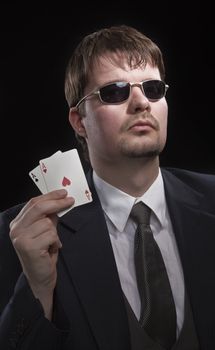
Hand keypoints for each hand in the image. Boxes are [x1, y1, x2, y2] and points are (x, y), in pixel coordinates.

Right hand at [9, 189, 73, 317]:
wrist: (40, 278)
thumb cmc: (43, 254)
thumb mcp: (44, 232)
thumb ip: (48, 217)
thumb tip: (61, 200)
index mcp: (17, 223)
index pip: (33, 203)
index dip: (50, 196)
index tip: (63, 193)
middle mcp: (16, 229)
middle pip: (39, 207)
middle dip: (57, 202)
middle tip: (70, 200)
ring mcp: (20, 238)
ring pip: (48, 223)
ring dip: (55, 232)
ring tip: (51, 243)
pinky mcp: (29, 247)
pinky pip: (51, 235)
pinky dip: (55, 242)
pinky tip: (50, 249)